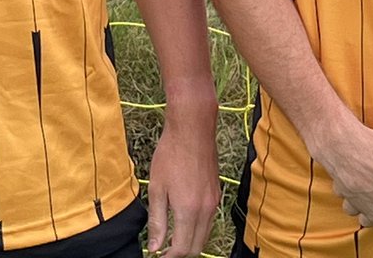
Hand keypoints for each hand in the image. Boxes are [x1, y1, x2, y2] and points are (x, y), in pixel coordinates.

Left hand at [145, 104, 219, 257]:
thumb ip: (157, 220)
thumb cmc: (171, 153)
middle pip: (196, 247)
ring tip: (172, 238)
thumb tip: (155, 246)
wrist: (193, 128)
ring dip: (190, 242)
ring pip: (205, 235)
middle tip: (164, 251)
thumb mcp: (157, 187)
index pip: (181, 248)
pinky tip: (185, 220)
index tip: (158, 256)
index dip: (168, 257)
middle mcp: (205, 210)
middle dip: (180, 253)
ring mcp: (214, 201)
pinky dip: (198, 228)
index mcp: (188, 210)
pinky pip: (209, 221)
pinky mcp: (217, 192)